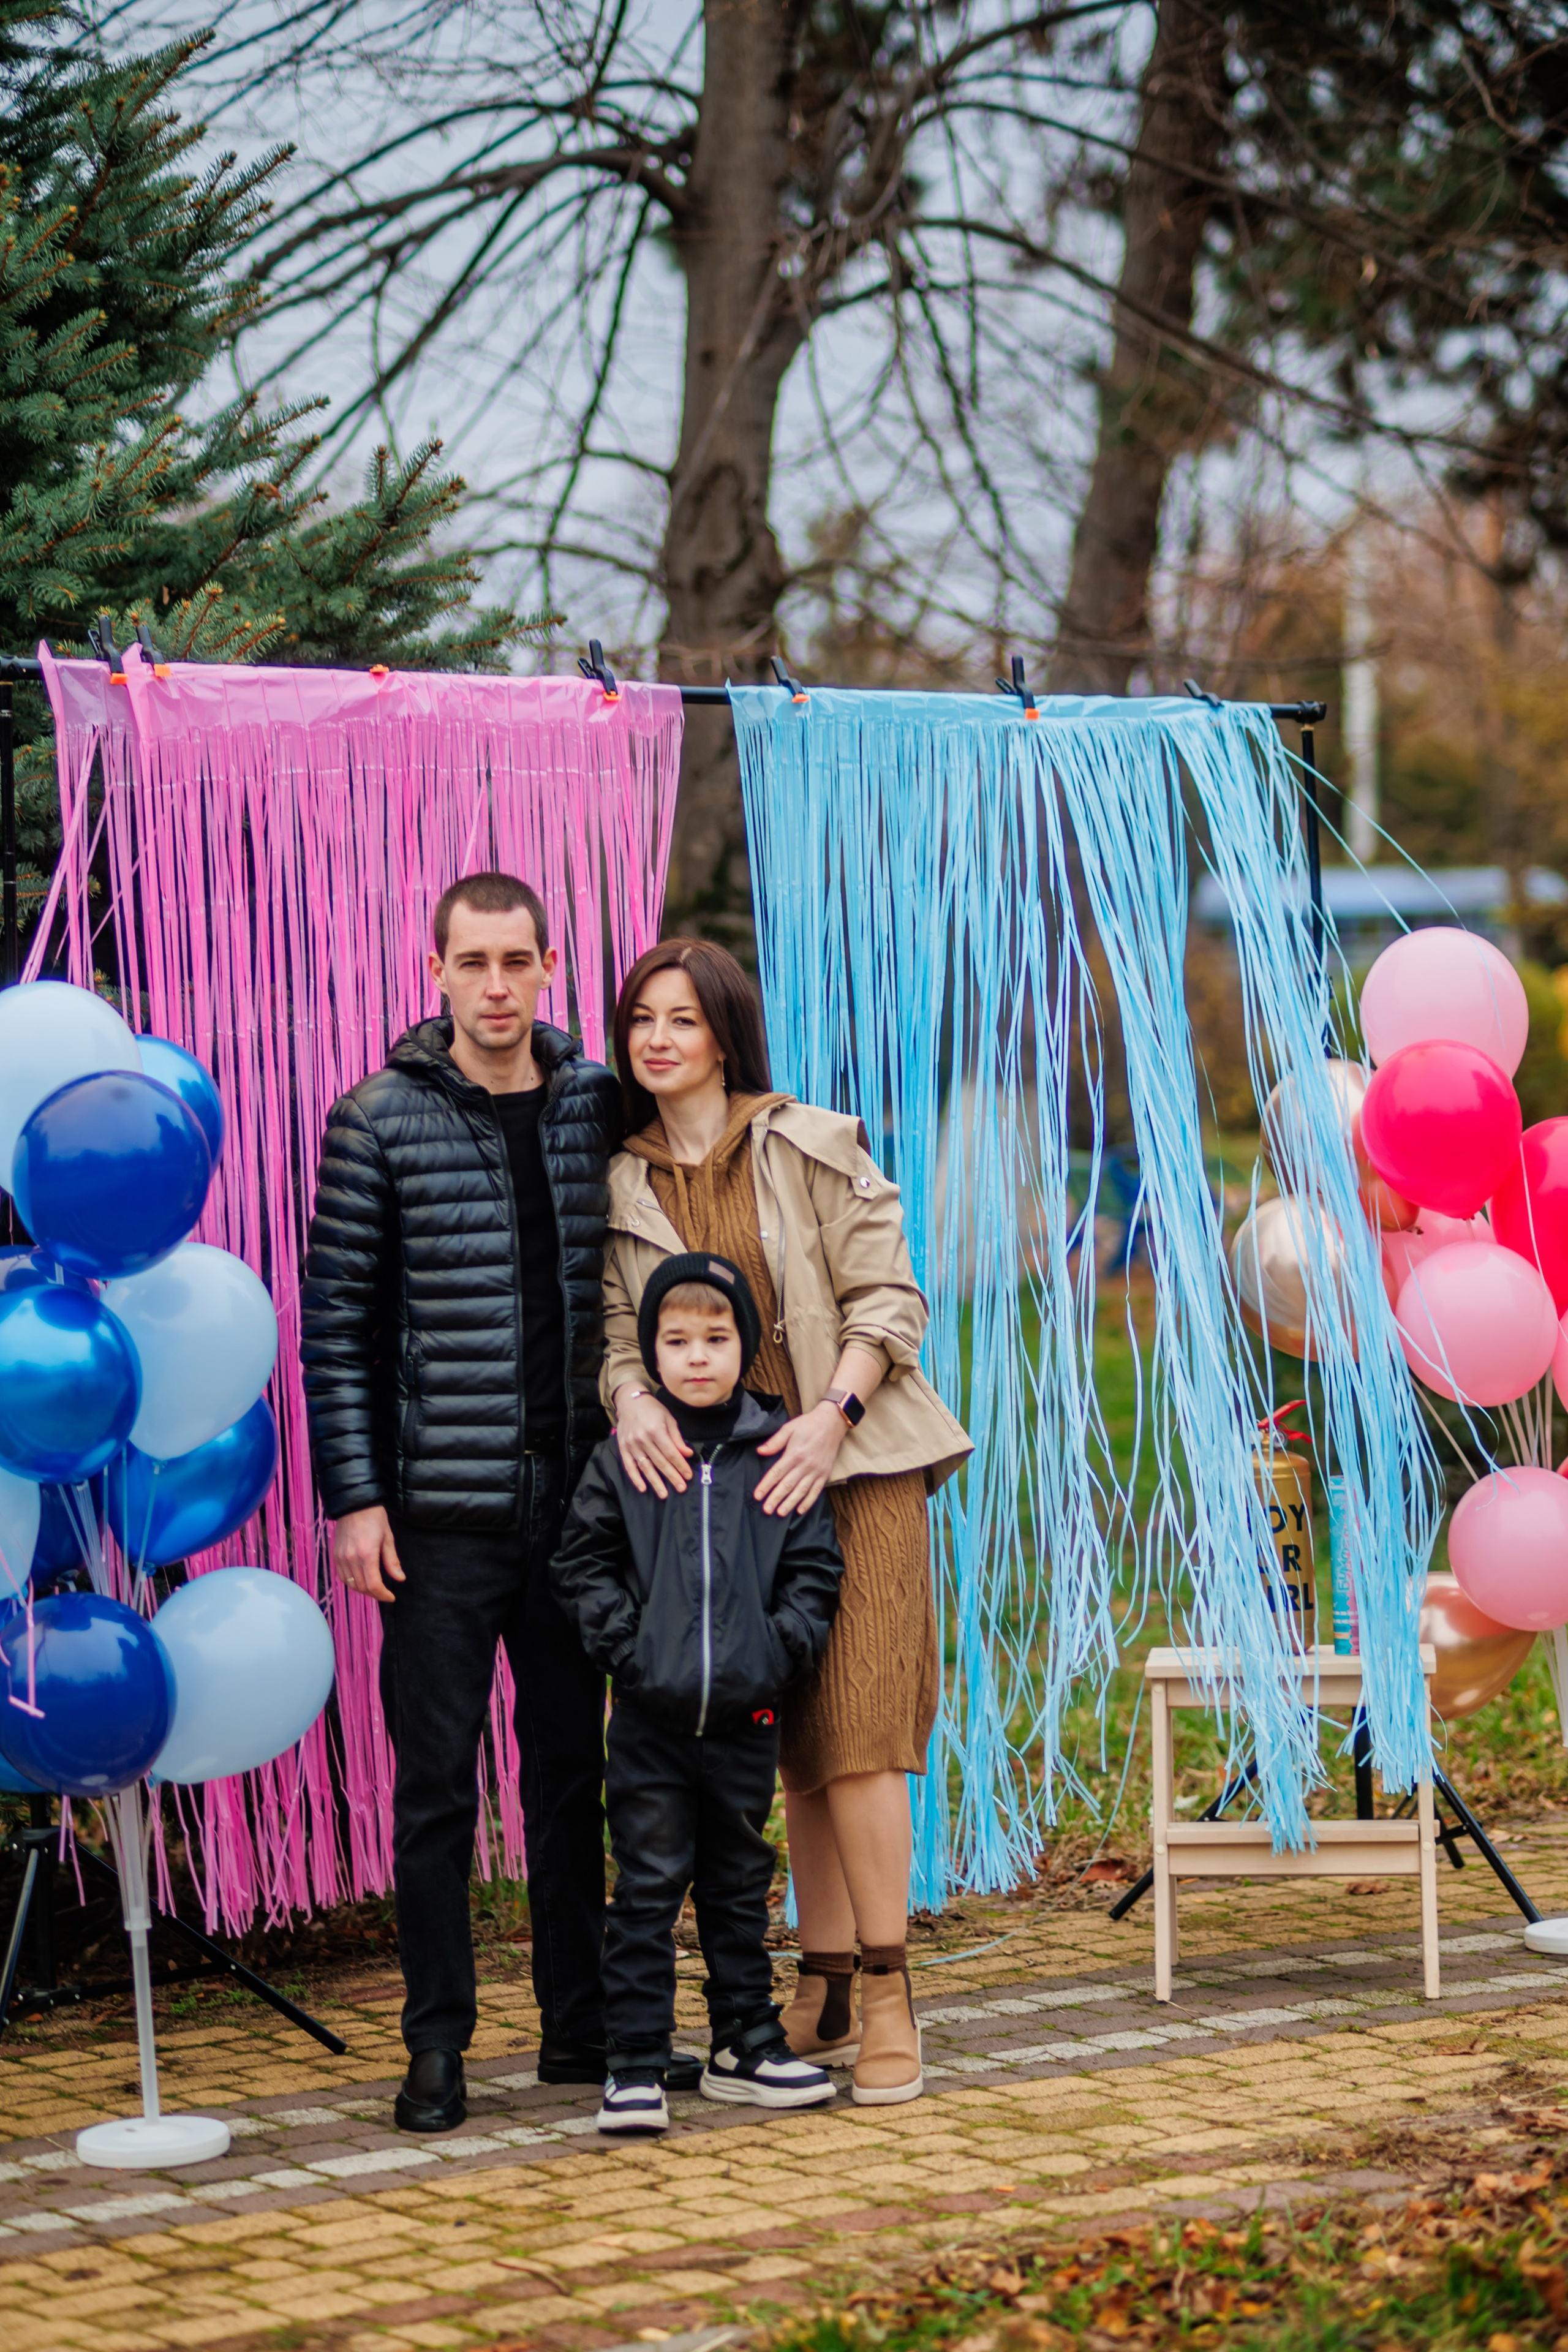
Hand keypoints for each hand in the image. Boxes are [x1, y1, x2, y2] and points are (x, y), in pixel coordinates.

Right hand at [333, 1506, 404, 1604]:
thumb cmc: (374, 1518)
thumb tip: (400, 1578)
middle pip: (362, 1588)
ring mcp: (341, 1558)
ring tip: (374, 1588)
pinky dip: (351, 1583)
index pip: (373, 1585)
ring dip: (363, 1590)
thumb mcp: (388, 1538)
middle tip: (384, 1593)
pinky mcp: (335, 1556)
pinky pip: (342, 1577)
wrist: (354, 1504)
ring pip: (351, 1585)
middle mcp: (351, 1559)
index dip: (383, 1595)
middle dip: (374, 1594)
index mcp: (367, 1555)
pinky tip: (360, 1580)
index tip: (391, 1597)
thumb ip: (392, 1561)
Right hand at [614, 1386, 690, 1497]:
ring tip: (664, 1494)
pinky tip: (643, 1488)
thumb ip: (677, 1438)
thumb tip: (687, 1454)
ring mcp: (631, 1445)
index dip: (680, 1465)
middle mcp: (643, 1439)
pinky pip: (629, 1466)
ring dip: (655, 1482)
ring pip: (645, 1467)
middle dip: (672, 1477)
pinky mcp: (623, 1448)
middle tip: (681, 1488)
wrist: (629, 1401)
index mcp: (656, 1430)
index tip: (688, 1476)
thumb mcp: (668, 1419)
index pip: (670, 1453)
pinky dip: (635, 1478)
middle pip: (660, 1462)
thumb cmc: (652, 1409)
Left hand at [753, 1401, 844, 1515]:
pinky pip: (816, 1491)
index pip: (776, 1473)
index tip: (757, 1496)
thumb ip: (774, 1442)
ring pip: (801, 1491)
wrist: (831, 1423)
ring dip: (790, 1503)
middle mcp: (805, 1465)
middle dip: (776, 1498)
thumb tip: (760, 1451)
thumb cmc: (808, 1425)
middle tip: (766, 1510)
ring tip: (780, 1513)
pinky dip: (808, 1502)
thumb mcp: (789, 1428)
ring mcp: (816, 1471)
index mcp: (794, 1454)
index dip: (766, 1485)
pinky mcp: (824, 1474)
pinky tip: (800, 1510)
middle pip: (787, 1485)